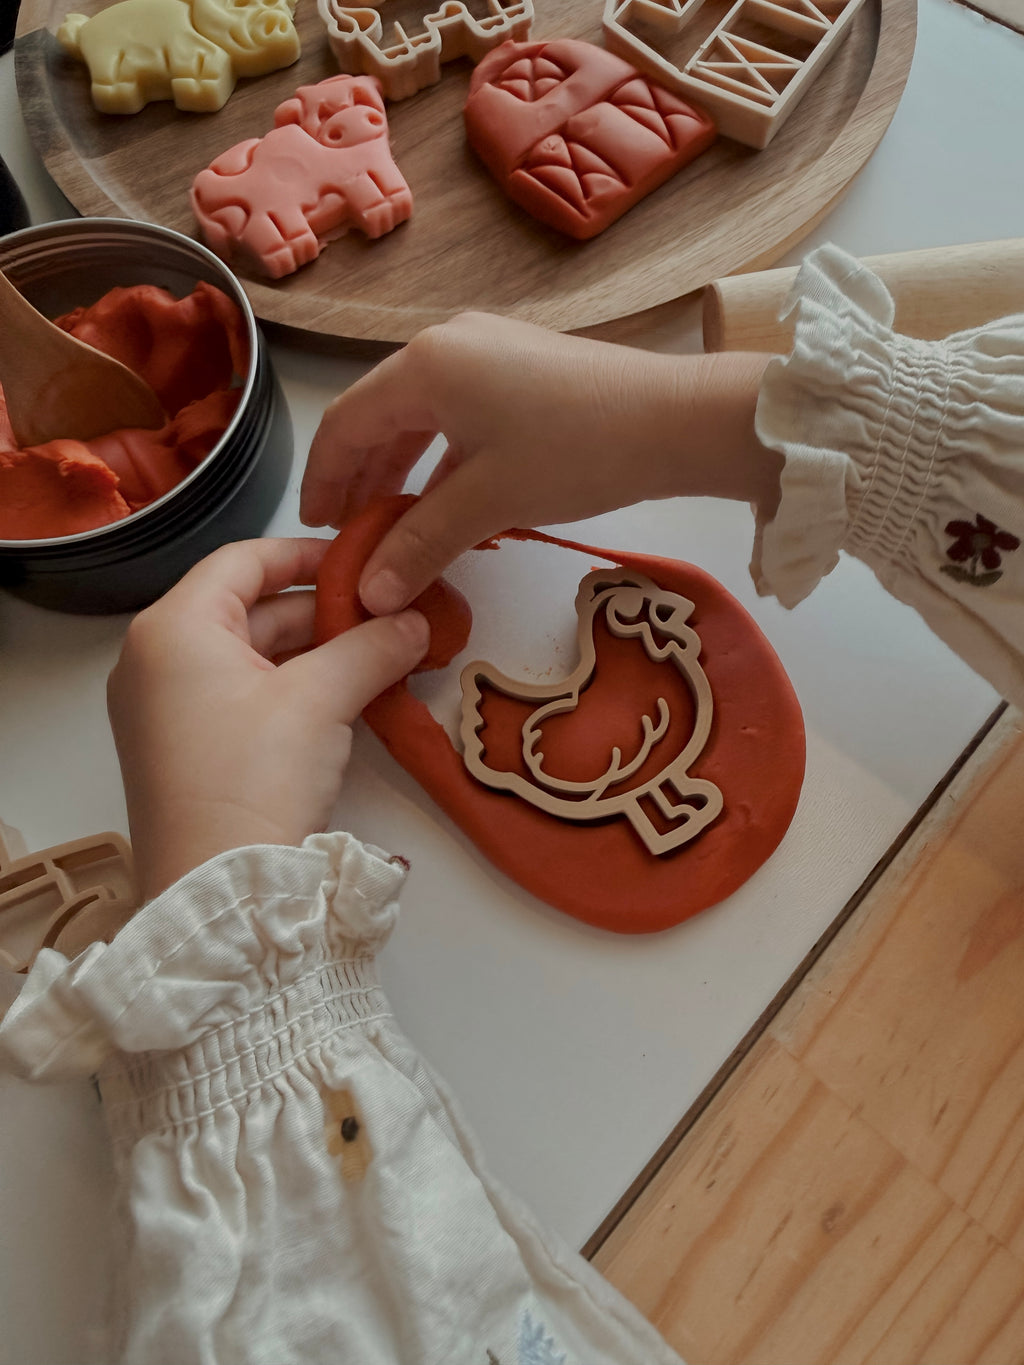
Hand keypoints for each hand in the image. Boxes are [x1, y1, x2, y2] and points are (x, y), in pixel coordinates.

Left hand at [107, 537, 427, 900]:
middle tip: (388, 615)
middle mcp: (156, 659)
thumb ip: (372, 647)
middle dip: (324, 611)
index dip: (308, 554)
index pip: (243, 560)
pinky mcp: (183, 750)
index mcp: (173, 628)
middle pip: (249, 608)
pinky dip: (292, 689)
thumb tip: (416, 622)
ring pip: (250, 655)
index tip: (365, 561)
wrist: (220, 891)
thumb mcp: (321, 700)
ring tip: (381, 656)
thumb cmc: (255, 777)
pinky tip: (347, 697)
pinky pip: (242, 696)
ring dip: (315, 652)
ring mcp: (165, 708)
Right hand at [300, 312, 776, 614]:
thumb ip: (421, 543)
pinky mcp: (522, 368)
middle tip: (347, 533)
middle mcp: (447, 344)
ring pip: (421, 415)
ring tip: (388, 523)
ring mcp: (488, 351)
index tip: (314, 527)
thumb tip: (371, 594)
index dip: (322, 478)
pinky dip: (440, 457)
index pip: (346, 422)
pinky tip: (443, 500)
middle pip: (380, 414)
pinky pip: (458, 413)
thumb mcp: (488, 501)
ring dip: (400, 469)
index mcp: (424, 365)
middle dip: (359, 476)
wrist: (678, 421)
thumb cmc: (575, 452)